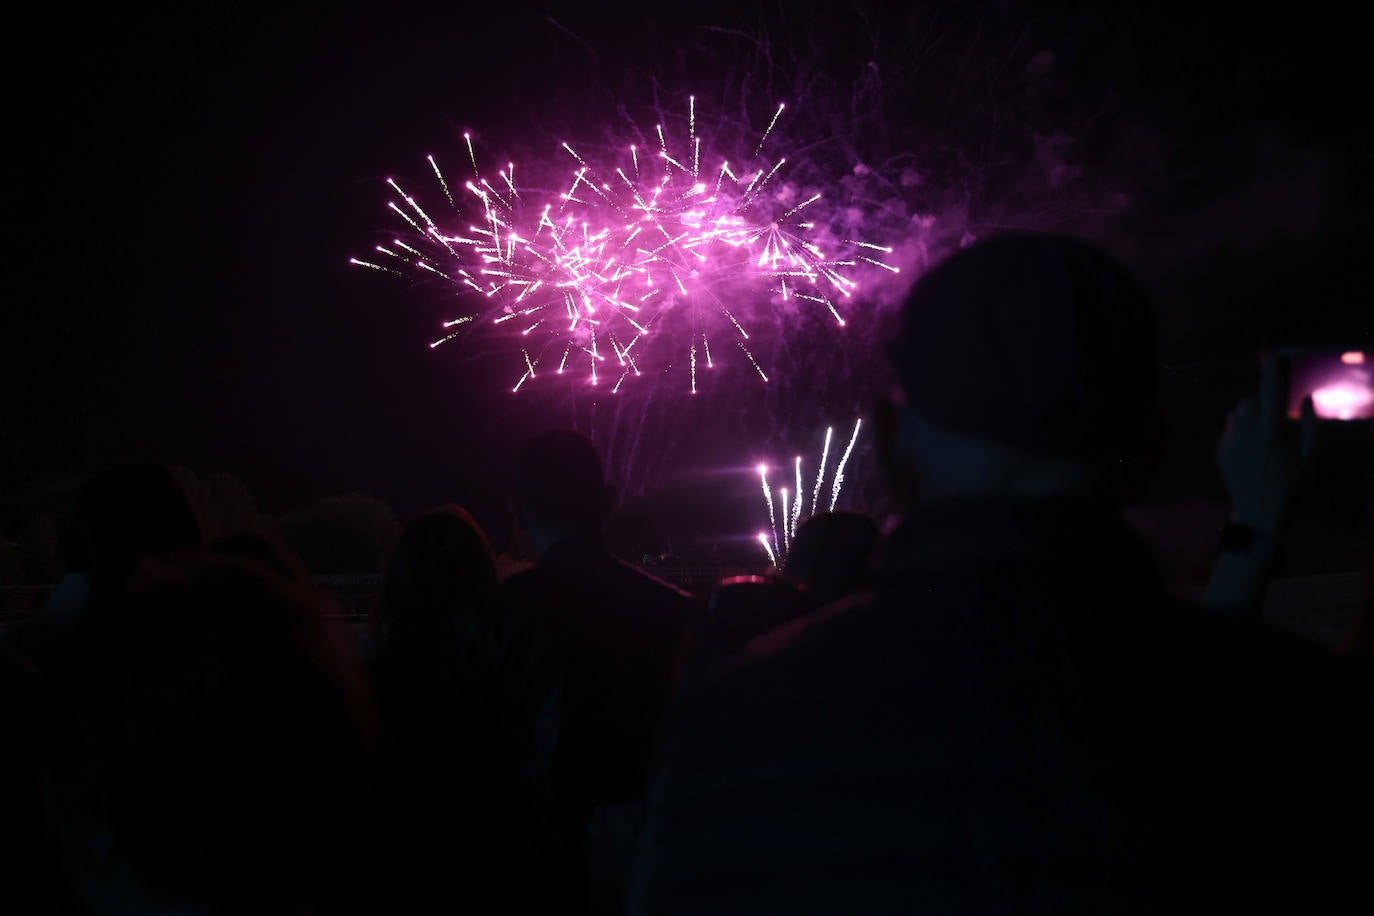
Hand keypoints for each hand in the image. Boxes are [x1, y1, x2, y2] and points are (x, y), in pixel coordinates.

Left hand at [1216, 354, 1317, 535]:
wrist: (1259, 514)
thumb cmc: (1291, 487)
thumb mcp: (1309, 458)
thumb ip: (1311, 426)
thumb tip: (1307, 399)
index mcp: (1271, 433)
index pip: (1270, 393)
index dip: (1269, 371)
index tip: (1268, 352)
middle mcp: (1246, 434)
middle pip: (1250, 401)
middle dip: (1263, 403)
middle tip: (1275, 422)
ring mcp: (1229, 442)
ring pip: (1237, 413)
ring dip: (1250, 416)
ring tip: (1263, 439)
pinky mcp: (1220, 450)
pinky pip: (1230, 428)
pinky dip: (1240, 430)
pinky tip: (1251, 451)